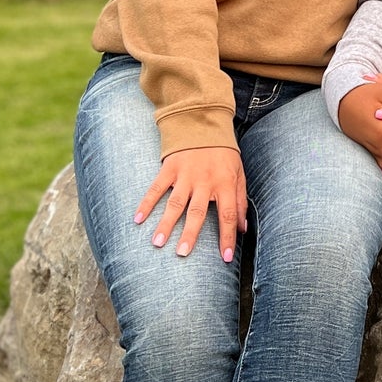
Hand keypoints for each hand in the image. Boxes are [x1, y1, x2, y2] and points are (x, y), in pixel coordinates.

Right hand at [135, 145, 248, 261]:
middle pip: (197, 212)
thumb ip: (240, 201)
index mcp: (225, 183)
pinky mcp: (169, 167)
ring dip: (165, 223)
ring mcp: (185, 174)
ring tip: (157, 242)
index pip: (229, 215)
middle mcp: (205, 180)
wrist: (204, 122)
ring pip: (175, 203)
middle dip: (190, 234)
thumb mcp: (239, 174)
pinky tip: (138, 218)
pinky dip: (146, 203)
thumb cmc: (224, 153)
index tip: (226, 258)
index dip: (228, 237)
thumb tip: (243, 229)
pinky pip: (156, 188)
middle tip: (182, 254)